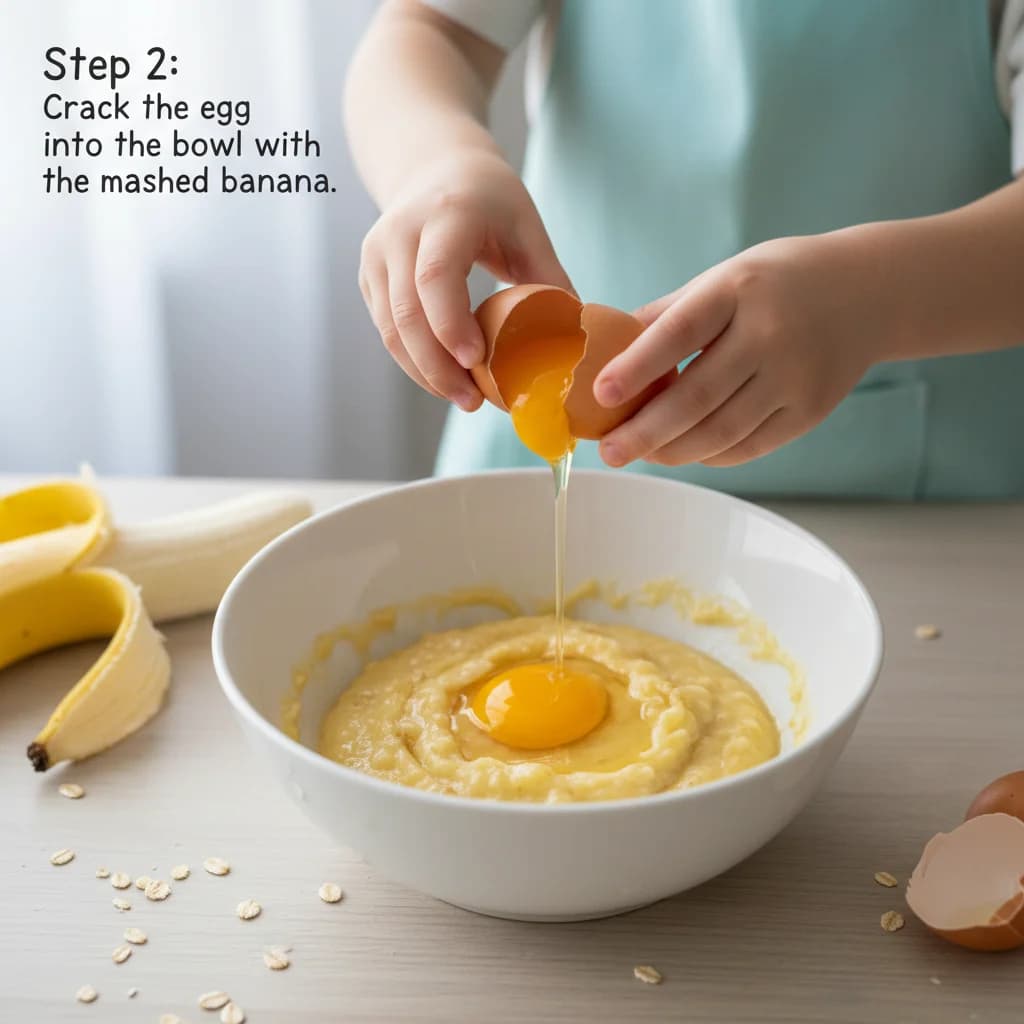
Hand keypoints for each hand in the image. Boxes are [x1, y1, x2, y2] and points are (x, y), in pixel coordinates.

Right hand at [358, 151, 571, 410]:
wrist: (436, 166)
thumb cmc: (491, 201)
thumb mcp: (528, 227)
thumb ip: (550, 278)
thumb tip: (576, 339)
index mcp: (446, 213)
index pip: (436, 275)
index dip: (451, 324)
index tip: (476, 363)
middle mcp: (400, 233)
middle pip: (407, 313)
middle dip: (438, 367)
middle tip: (474, 402)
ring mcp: (377, 256)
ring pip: (391, 330)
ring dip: (425, 373)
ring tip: (463, 399)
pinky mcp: (370, 278)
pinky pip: (387, 330)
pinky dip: (415, 361)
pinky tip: (445, 379)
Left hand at [594, 233, 887, 467]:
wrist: (869, 293)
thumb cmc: (775, 283)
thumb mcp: (723, 278)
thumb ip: (668, 315)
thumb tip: (605, 351)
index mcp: (738, 291)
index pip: (679, 332)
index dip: (637, 366)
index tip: (600, 392)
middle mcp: (769, 335)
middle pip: (696, 398)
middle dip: (644, 431)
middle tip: (609, 452)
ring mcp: (794, 377)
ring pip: (720, 432)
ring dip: (671, 451)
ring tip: (639, 454)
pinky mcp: (809, 412)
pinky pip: (747, 447)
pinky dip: (708, 455)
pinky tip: (682, 451)